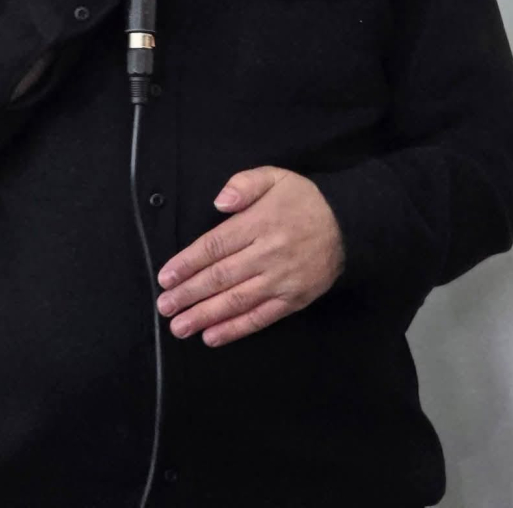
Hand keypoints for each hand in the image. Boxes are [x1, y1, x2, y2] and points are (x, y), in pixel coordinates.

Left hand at [156, 166, 343, 346]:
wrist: (349, 224)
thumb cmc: (304, 200)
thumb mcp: (274, 177)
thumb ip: (244, 184)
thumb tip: (220, 201)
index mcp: (259, 223)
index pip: (215, 246)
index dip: (187, 263)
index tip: (166, 277)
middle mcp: (268, 254)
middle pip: (221, 277)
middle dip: (188, 294)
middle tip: (164, 307)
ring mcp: (281, 280)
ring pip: (237, 301)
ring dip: (205, 315)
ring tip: (180, 326)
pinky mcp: (294, 300)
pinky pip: (261, 317)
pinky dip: (236, 329)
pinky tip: (213, 336)